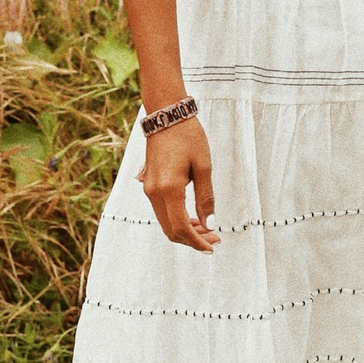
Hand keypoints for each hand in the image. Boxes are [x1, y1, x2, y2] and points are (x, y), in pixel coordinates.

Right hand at [139, 116, 218, 250]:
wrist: (167, 116)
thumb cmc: (189, 137)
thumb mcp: (203, 167)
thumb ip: (206, 198)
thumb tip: (210, 224)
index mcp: (169, 189)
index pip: (181, 228)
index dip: (197, 242)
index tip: (212, 246)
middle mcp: (154, 193)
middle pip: (171, 230)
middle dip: (193, 240)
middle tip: (214, 239)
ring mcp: (149, 189)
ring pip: (166, 222)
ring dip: (186, 231)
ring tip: (208, 229)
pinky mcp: (149, 185)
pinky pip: (162, 211)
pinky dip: (177, 219)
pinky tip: (194, 218)